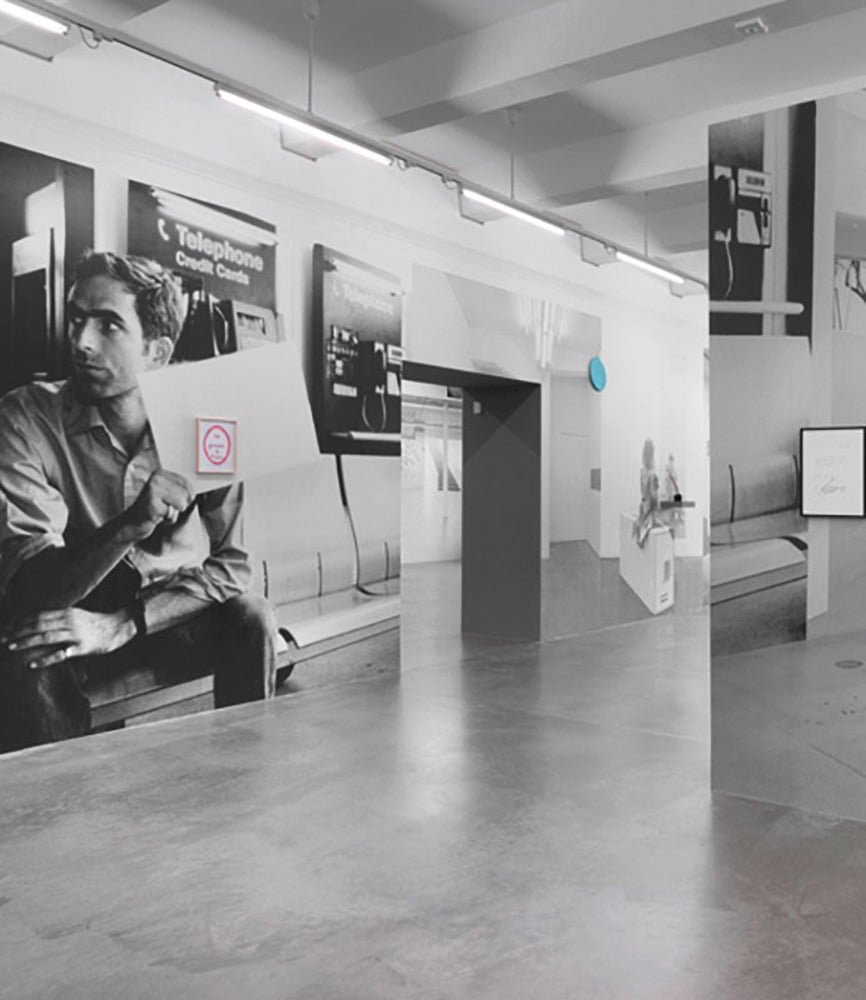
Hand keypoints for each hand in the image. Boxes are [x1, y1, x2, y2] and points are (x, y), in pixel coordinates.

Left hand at [2, 608, 134, 669]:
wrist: (118, 627)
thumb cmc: (96, 622)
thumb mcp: (76, 615)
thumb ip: (59, 617)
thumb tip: (38, 621)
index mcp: (66, 612)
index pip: (38, 614)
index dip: (20, 620)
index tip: (6, 626)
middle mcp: (68, 621)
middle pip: (38, 625)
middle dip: (17, 631)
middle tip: (2, 637)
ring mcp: (75, 635)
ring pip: (45, 637)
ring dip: (26, 642)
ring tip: (10, 646)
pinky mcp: (81, 648)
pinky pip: (59, 654)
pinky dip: (44, 659)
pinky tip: (32, 664)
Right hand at [125, 469, 193, 539]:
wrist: (132, 523)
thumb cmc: (152, 510)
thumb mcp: (168, 496)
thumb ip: (181, 491)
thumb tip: (198, 493)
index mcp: (161, 473)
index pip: (188, 484)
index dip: (187, 497)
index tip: (174, 501)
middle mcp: (156, 478)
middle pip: (187, 494)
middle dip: (179, 505)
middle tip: (164, 507)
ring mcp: (153, 490)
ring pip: (181, 503)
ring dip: (173, 512)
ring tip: (160, 511)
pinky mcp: (151, 504)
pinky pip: (172, 514)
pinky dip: (166, 519)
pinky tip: (155, 517)